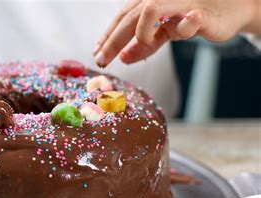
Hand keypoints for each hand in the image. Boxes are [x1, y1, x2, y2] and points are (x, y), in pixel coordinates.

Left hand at [93, 0, 260, 66]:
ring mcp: (182, 2)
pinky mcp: (202, 13)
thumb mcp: (166, 33)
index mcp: (151, 1)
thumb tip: (123, 58)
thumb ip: (145, 45)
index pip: (123, 17)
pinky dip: (184, 26)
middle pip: (130, 16)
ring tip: (143, 45)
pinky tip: (182, 30)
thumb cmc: (194, 17)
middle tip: (101, 60)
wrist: (231, 9)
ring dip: (140, 33)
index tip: (97, 54)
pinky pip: (190, 20)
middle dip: (112, 40)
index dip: (107, 36)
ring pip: (150, 9)